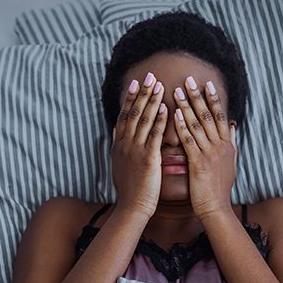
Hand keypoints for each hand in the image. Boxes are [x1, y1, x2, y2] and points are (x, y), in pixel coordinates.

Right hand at [112, 72, 166, 218]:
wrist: (132, 208)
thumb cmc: (130, 189)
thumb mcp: (119, 164)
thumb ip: (118, 145)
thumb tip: (116, 129)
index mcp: (119, 145)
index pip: (124, 115)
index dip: (130, 98)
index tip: (136, 82)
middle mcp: (124, 145)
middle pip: (133, 113)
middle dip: (142, 93)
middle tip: (150, 75)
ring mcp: (135, 151)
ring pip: (143, 120)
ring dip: (152, 101)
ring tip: (160, 85)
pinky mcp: (147, 159)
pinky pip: (155, 135)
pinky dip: (160, 120)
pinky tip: (166, 108)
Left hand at [173, 76, 236, 220]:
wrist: (216, 209)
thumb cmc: (219, 188)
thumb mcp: (231, 164)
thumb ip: (232, 143)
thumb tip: (234, 127)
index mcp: (227, 145)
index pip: (221, 116)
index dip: (214, 99)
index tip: (207, 84)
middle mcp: (221, 146)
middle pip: (210, 115)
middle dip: (198, 96)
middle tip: (189, 79)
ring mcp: (211, 154)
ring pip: (198, 124)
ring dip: (187, 106)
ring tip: (176, 91)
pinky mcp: (199, 163)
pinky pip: (190, 141)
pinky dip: (182, 126)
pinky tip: (174, 115)